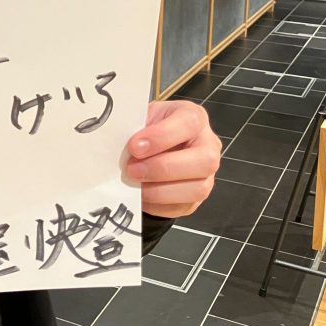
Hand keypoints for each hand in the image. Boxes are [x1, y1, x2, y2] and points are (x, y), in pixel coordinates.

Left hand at [125, 100, 220, 218]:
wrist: (148, 149)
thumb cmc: (146, 129)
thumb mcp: (140, 118)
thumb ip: (135, 127)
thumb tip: (117, 144)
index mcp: (194, 117)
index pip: (189, 123)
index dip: (162, 136)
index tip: (134, 146)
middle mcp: (208, 145)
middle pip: (205, 160)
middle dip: (163, 168)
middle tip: (132, 170)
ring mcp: (207, 174)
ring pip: (198, 188)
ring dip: (160, 190)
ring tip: (134, 185)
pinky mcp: (196, 198)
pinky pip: (184, 207)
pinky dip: (158, 205)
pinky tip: (140, 197)